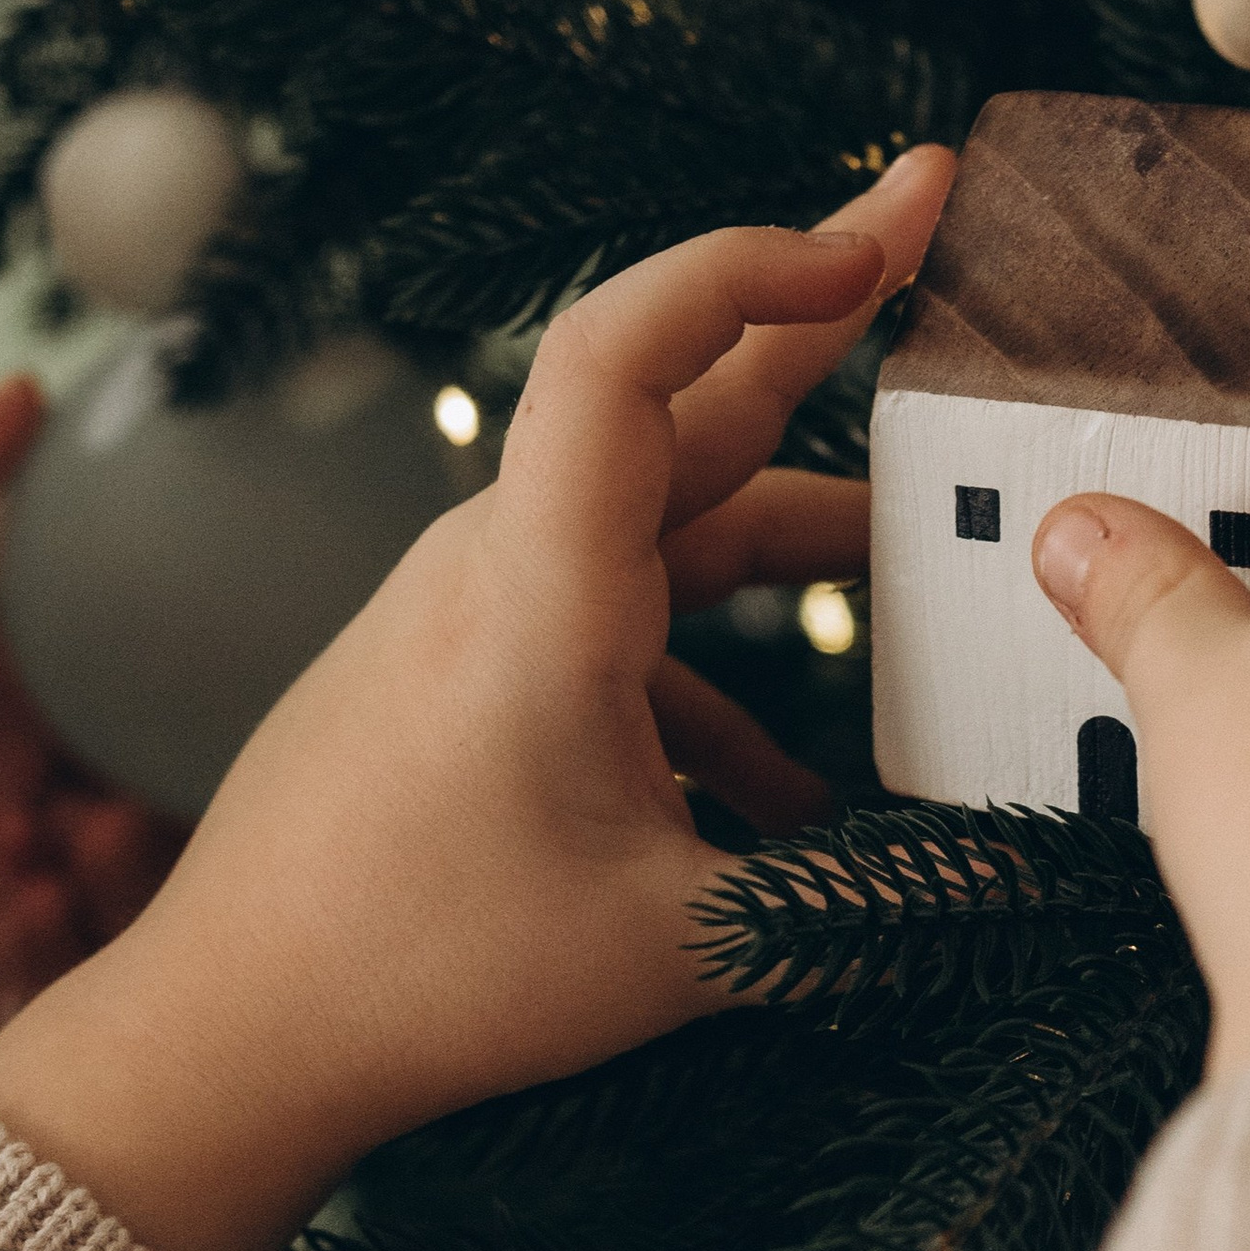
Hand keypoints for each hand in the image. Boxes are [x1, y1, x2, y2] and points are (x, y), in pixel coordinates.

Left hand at [0, 150, 955, 1250]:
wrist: (237, 1030)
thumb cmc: (429, 974)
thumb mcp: (683, 945)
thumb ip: (862, 898)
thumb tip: (1013, 881)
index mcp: (544, 589)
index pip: (630, 348)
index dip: (753, 269)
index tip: (873, 241)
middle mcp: (504, 565)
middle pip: (684, 399)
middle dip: (819, 316)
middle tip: (928, 219)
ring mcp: (480, 609)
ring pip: (671, 527)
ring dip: (797, 548)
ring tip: (923, 587)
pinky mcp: (470, 668)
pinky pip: (624, 626)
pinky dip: (720, 677)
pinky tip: (796, 802)